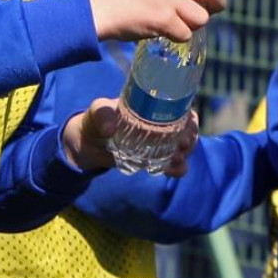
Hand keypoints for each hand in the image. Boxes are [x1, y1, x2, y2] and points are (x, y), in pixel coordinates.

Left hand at [62, 99, 198, 173]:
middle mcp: (163, 124)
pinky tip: (171, 170)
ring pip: (185, 147)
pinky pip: (174, 164)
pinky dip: (177, 168)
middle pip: (189, 129)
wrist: (86, 144)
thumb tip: (110, 129)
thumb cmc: (95, 120)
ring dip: (186, 154)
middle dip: (191, 138)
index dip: (190, 118)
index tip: (188, 127)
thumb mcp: (97, 111)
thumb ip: (103, 114)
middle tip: (182, 147)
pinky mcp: (155, 159)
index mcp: (156, 107)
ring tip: (175, 161)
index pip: (183, 109)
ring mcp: (161, 143)